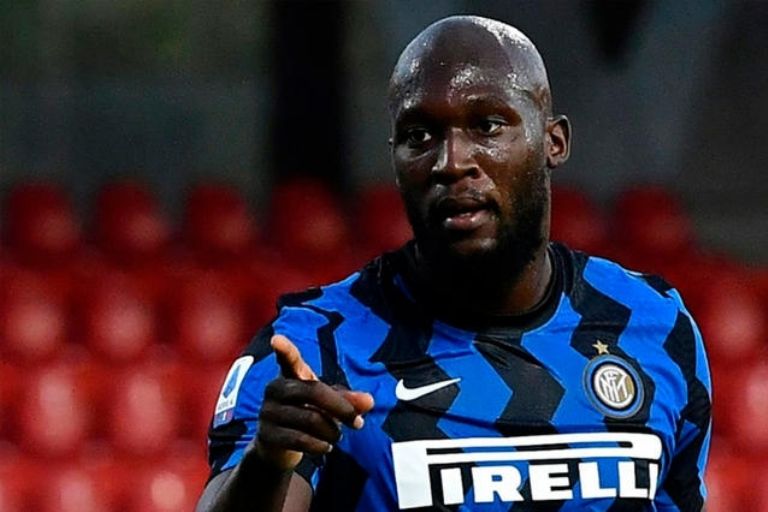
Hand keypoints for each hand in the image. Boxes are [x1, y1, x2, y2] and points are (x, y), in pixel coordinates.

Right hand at [254, 335, 373, 470]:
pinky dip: (320, 445)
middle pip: (314, 392)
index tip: (277, 339)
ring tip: (337, 436)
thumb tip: (370, 401)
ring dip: (332, 431)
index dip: (285, 350)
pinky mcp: (267, 435)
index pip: (288, 360)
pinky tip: (326, 447)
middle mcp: (275, 390)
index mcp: (291, 376)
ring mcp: (268, 412)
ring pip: (310, 419)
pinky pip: (299, 439)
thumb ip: (348, 400)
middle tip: (358, 423)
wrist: (278, 449)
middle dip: (342, 408)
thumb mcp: (328, 405)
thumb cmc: (306, 415)